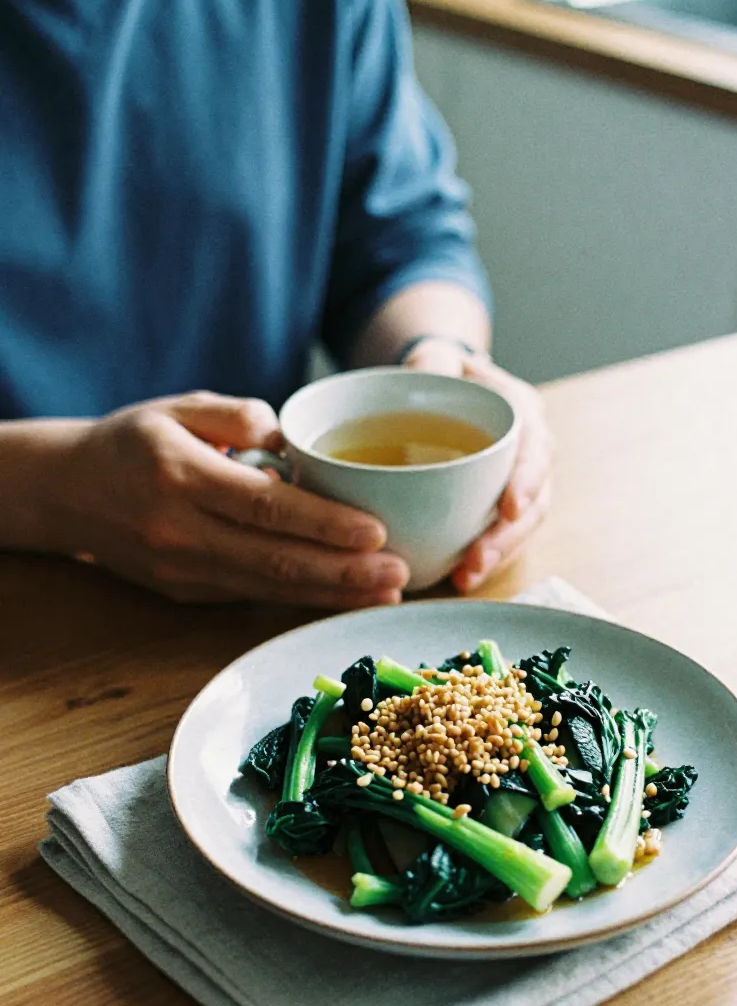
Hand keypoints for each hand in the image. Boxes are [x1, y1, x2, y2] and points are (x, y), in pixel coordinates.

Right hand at [49, 391, 409, 606]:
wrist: (66, 493)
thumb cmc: (132, 442)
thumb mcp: (177, 406)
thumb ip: (235, 413)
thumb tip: (289, 439)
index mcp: (180, 475)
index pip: (264, 506)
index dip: (324, 523)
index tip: (376, 532)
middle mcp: (180, 530)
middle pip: (274, 559)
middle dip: (343, 573)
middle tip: (400, 576)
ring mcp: (182, 570)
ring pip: (268, 587)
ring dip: (331, 595)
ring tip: (385, 594)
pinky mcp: (187, 593)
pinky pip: (253, 597)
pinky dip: (300, 599)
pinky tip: (340, 597)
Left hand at [404, 344, 551, 591]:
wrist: (438, 392)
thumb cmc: (438, 374)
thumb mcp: (433, 358)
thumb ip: (432, 362)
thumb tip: (428, 371)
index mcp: (521, 411)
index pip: (536, 446)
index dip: (527, 479)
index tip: (509, 508)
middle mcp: (529, 452)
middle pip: (534, 501)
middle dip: (507, 537)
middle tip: (476, 562)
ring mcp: (516, 485)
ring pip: (520, 528)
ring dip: (496, 557)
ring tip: (464, 580)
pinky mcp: (497, 509)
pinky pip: (499, 538)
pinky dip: (481, 559)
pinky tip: (455, 579)